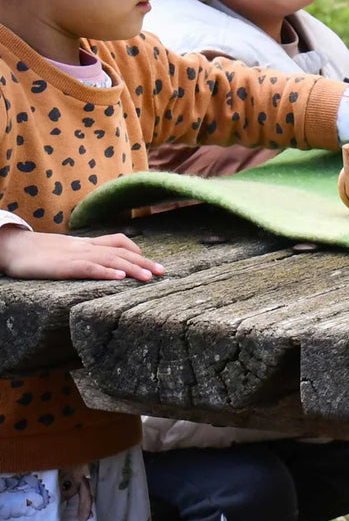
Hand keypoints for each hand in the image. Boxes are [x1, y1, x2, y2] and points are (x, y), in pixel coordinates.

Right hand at [0, 227, 164, 281]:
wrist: (11, 247)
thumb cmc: (38, 253)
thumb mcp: (65, 251)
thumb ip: (83, 254)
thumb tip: (102, 264)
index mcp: (86, 243)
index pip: (118, 242)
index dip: (137, 251)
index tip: (153, 263)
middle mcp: (85, 247)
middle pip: (120, 251)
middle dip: (143, 262)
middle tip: (162, 272)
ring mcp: (75, 256)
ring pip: (110, 259)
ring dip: (132, 268)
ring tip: (148, 277)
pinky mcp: (63, 267)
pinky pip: (88, 268)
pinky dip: (105, 271)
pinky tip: (119, 277)